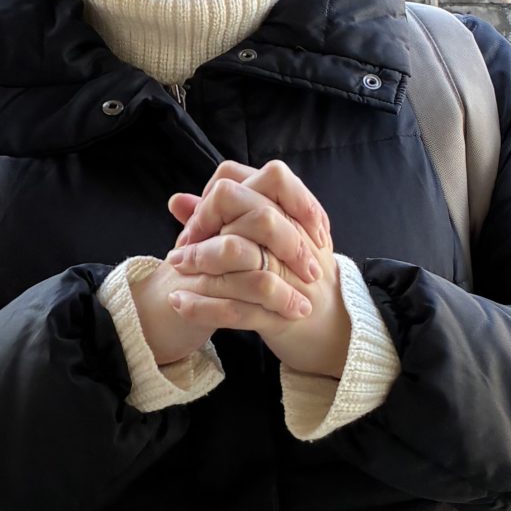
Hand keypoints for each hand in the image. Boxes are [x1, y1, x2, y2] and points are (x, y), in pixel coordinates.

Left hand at [162, 160, 351, 378]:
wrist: (333, 329)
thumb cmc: (293, 278)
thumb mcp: (264, 242)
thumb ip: (221, 220)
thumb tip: (177, 200)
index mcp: (296, 218)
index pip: (265, 182)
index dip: (224, 194)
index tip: (202, 219)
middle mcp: (300, 241)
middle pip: (256, 215)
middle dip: (209, 226)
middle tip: (182, 248)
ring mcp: (293, 278)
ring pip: (243, 256)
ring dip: (202, 264)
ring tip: (176, 273)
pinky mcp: (281, 315)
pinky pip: (237, 308)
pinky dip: (203, 306)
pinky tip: (180, 303)